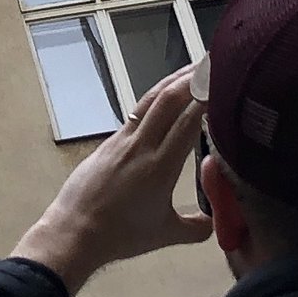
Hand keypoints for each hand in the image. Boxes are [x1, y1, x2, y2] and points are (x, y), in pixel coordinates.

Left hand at [11, 68, 212, 294]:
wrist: (73, 232)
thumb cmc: (121, 236)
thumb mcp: (165, 234)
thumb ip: (196, 228)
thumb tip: (218, 223)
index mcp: (160, 166)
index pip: (188, 121)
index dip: (206, 97)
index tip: (224, 80)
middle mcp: (141, 146)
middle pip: (168, 99)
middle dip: (192, 77)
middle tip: (213, 60)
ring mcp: (122, 141)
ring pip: (150, 100)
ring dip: (172, 81)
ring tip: (192, 69)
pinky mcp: (109, 143)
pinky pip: (137, 112)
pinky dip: (155, 98)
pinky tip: (164, 96)